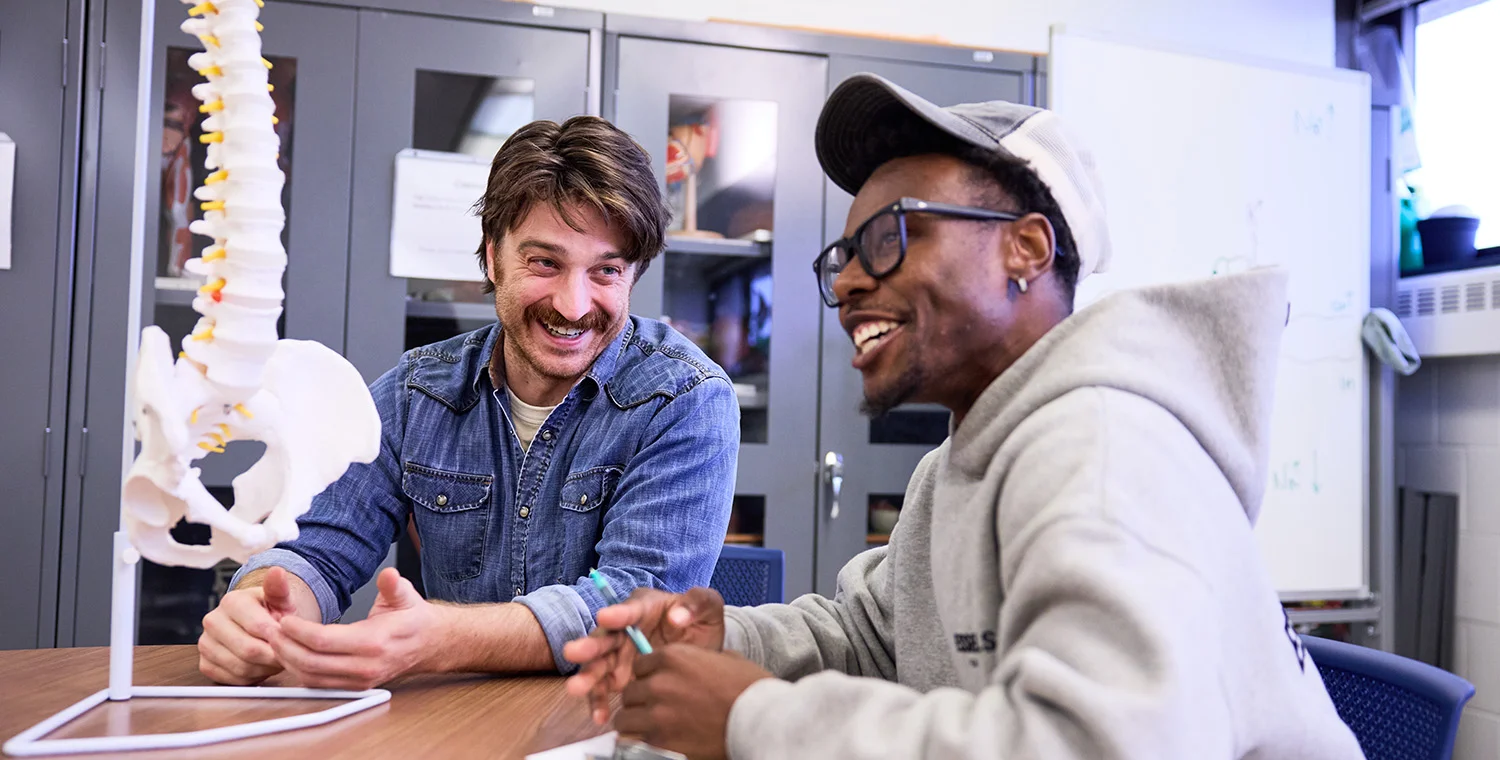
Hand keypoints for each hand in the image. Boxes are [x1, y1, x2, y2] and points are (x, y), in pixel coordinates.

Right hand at [198, 566, 309, 684]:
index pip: (259, 628)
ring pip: (241, 667)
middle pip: (249, 650)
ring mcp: (205, 643)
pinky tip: (260, 666)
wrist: (260, 625)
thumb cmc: (273, 612)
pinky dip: (250, 677)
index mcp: (231, 601)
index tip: (293, 641)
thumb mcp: (281, 599)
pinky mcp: (205, 663)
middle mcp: (212, 621)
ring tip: (275, 658)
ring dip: (264, 668)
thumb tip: (277, 571)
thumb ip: (279, 589)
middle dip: (273, 656)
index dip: (280, 640)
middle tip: (287, 654)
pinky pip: (232, 680)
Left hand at [271, 567, 441, 689]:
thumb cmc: (413, 619)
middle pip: (311, 662)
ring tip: (276, 642)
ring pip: (311, 677)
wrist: (428, 644)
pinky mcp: (355, 686)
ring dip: (288, 661)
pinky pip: (319, 685)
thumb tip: (389, 574)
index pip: (324, 640)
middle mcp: (366, 666)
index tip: (284, 619)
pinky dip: (300, 672)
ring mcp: (360, 680)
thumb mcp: (406, 596)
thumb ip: (394, 585)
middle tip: (271, 630)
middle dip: (285, 646)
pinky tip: (292, 655)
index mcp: (375, 642)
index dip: (298, 630)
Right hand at [564, 587, 725, 723]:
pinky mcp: (617, 676)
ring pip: (598, 664)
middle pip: (605, 636)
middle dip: (589, 645)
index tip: (604, 617)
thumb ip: (697, 603)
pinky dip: (599, 702)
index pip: (631, 609)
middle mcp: (625, 628)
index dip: (618, 613)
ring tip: (576, 688)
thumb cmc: (700, 623)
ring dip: (587, 676)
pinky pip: (604, 690)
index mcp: (645, 606)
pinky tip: (600, 716)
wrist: (701, 654)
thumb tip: (677, 617)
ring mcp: (619, 653)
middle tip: (573, 652)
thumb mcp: (707, 609)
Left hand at [616, 644, 773, 759]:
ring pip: (625, 717)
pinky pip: (633, 741)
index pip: (641, 665)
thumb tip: (694, 664)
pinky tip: (656, 741)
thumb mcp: (725, 660)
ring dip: (636, 722)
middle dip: (641, 700)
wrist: (761, 722)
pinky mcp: (660, 743)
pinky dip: (642, 741)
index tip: (659, 685)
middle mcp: (659, 683)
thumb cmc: (750, 690)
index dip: (649, 675)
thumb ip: (699, 659)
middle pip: (630, 691)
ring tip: (652, 727)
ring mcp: (657, 715)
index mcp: (674, 657)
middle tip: (657, 709)